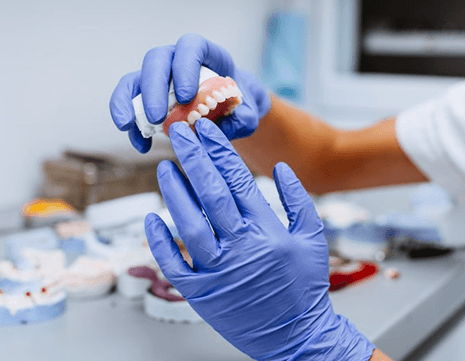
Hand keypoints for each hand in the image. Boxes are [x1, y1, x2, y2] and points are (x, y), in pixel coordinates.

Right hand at [109, 34, 270, 152]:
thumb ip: (243, 118)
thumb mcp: (248, 113)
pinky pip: (129, 105)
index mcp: (205, 54)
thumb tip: (220, 129)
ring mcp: (158, 78)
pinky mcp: (146, 97)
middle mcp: (176, 60)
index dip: (185, 66)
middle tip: (157, 117)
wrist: (230, 110)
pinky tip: (141, 145)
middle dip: (153, 89)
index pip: (190, 47)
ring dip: (127, 103)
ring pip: (134, 80)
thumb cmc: (238, 105)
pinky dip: (132, 125)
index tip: (186, 96)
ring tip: (127, 127)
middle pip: (156, 61)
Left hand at [145, 118, 374, 359]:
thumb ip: (299, 200)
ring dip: (174, 193)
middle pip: (210, 194)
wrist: (296, 335)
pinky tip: (151, 218)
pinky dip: (160, 241)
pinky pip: (174, 264)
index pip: (237, 180)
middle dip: (193, 158)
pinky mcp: (201, 293)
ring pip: (188, 224)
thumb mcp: (314, 238)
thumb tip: (281, 167)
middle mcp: (240, 248)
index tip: (206, 130)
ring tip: (164, 167)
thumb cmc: (305, 286)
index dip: (219, 152)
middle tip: (179, 133)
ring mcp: (217, 272)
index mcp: (267, 231)